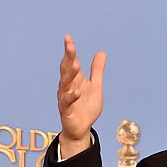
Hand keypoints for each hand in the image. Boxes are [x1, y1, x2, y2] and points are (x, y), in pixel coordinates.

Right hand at [57, 34, 106, 157]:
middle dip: (68, 58)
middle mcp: (68, 86)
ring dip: (69, 74)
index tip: (68, 38)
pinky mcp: (66, 111)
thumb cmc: (86, 107)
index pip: (71, 62)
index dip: (69, 51)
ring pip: (65, 84)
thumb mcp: (96, 86)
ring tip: (75, 65)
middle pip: (66, 70)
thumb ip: (97, 71)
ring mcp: (65, 98)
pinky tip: (77, 92)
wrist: (81, 129)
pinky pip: (67, 103)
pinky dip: (71, 97)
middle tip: (70, 46)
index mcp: (75, 79)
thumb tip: (101, 52)